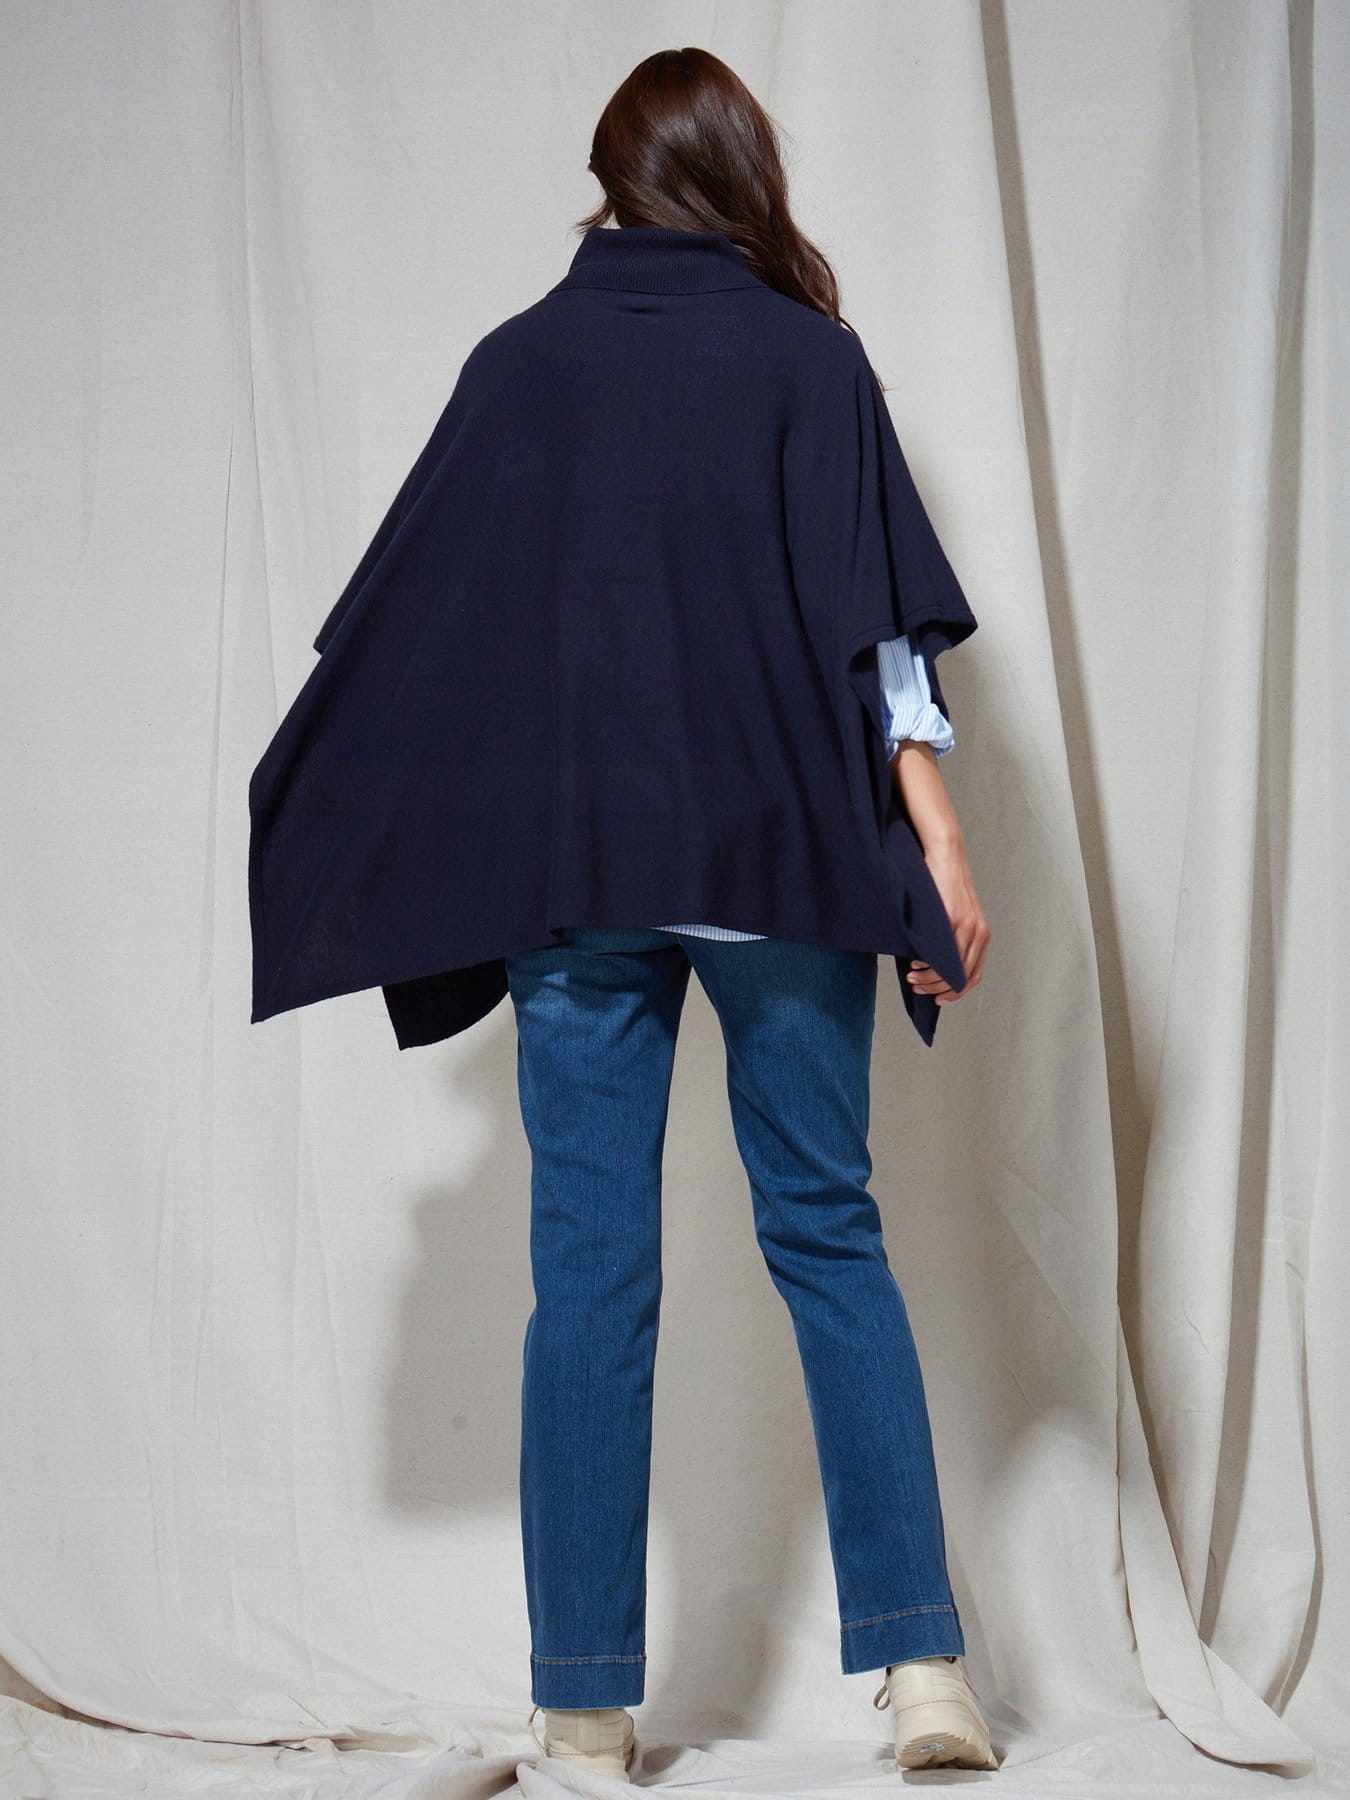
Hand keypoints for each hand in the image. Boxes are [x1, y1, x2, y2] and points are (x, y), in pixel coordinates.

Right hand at [906, 837, 989, 1004]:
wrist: (945, 854)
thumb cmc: (942, 884)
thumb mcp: (951, 915)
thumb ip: (949, 938)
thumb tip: (931, 964)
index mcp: (981, 935)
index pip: (973, 976)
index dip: (955, 992)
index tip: (937, 999)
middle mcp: (979, 934)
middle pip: (963, 977)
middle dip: (938, 989)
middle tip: (917, 987)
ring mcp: (968, 926)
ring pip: (953, 969)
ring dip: (930, 980)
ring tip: (912, 977)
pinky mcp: (953, 918)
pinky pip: (944, 953)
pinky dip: (929, 965)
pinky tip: (915, 963)